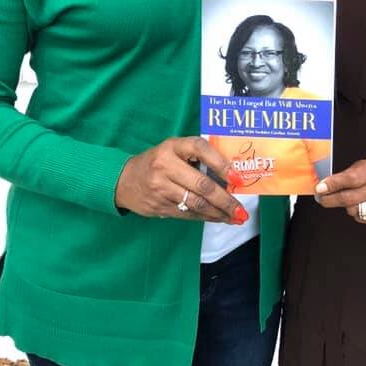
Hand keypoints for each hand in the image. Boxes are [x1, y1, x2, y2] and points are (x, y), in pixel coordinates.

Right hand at [115, 136, 247, 223]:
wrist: (123, 180)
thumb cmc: (157, 161)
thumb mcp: (173, 150)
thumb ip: (197, 156)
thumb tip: (230, 175)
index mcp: (172, 147)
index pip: (200, 149)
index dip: (221, 164)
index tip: (237, 178)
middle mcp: (165, 166)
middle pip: (202, 185)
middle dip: (225, 200)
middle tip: (241, 209)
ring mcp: (160, 188)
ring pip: (196, 203)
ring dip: (218, 213)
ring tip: (235, 217)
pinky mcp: (159, 206)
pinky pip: (187, 214)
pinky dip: (206, 217)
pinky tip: (218, 218)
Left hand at [314, 155, 365, 227]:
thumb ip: (352, 172)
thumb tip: (328, 183)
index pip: (352, 177)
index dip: (334, 184)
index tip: (321, 187)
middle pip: (352, 197)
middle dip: (332, 199)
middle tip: (322, 199)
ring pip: (356, 211)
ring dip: (347, 207)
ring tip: (351, 200)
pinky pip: (364, 219)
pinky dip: (358, 214)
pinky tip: (364, 206)